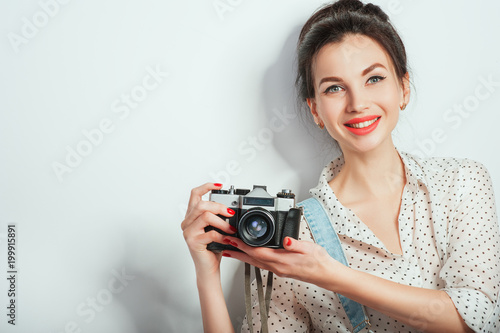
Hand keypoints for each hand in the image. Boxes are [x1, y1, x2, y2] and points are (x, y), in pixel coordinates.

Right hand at [181, 183, 236, 278]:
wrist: (208, 267)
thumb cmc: (212, 248)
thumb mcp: (216, 228)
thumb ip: (217, 216)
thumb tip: (230, 208)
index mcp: (192, 216)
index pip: (195, 194)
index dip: (207, 186)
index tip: (219, 185)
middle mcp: (187, 222)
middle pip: (201, 204)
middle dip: (219, 207)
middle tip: (231, 213)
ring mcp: (188, 232)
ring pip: (205, 216)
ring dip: (222, 222)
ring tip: (231, 229)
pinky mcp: (192, 241)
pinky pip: (210, 233)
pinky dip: (222, 235)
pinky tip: (227, 239)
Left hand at [220, 236, 345, 288]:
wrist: (326, 274)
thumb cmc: (319, 261)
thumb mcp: (310, 249)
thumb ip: (296, 244)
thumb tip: (287, 240)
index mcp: (282, 260)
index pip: (258, 252)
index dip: (243, 246)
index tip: (233, 238)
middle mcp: (277, 267)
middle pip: (252, 259)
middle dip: (237, 251)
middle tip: (223, 243)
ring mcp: (278, 270)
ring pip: (255, 262)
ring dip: (241, 256)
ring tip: (230, 249)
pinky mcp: (280, 269)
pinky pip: (261, 264)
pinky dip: (251, 259)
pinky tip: (248, 255)